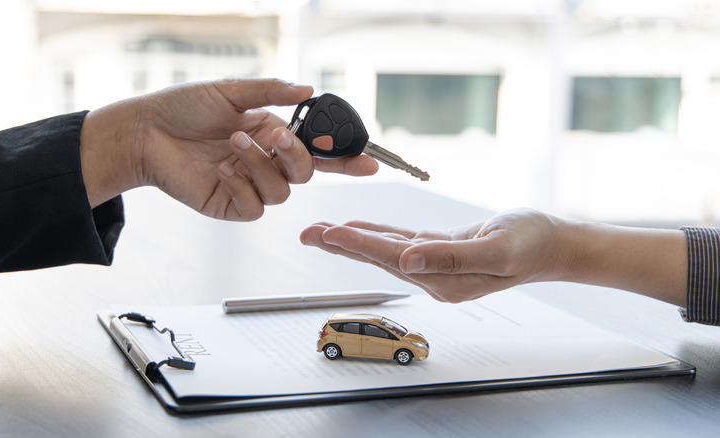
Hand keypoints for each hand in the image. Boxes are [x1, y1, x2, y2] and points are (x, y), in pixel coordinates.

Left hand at [80, 78, 377, 219]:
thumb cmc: (184, 107)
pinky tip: (222, 171)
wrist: (146, 131)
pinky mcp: (231, 206)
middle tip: (276, 137)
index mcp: (272, 134)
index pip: (318, 150)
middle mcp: (266, 161)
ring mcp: (249, 186)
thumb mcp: (231, 90)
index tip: (368, 161)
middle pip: (305, 173)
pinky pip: (255, 208)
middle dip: (296, 156)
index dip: (346, 158)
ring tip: (231, 144)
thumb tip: (308, 89)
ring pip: (282, 192)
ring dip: (260, 165)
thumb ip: (272, 92)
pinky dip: (242, 188)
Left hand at [300, 209, 567, 302]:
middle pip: (377, 258)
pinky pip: (401, 241)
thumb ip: (452, 257)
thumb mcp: (497, 248)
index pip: (391, 260)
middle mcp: (434, 277)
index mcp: (444, 280)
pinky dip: (378, 234)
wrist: (552, 244)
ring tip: (322, 231)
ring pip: (385, 249)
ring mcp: (435, 266)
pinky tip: (359, 228)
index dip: (358, 245)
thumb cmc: (532, 244)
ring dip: (353, 239)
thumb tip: (409, 261)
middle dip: (340, 245)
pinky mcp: (440, 251)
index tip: (329, 233)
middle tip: (307, 234)